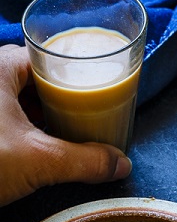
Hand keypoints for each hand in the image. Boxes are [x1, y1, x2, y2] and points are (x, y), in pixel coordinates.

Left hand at [0, 45, 131, 204]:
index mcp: (0, 66)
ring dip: (33, 116)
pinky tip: (25, 149)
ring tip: (56, 136)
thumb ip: (83, 160)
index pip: (47, 57)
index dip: (72, 76)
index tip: (90, 95)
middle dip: (55, 99)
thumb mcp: (37, 161)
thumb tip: (120, 163)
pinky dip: (13, 128)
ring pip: (10, 98)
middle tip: (78, 118)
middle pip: (30, 78)